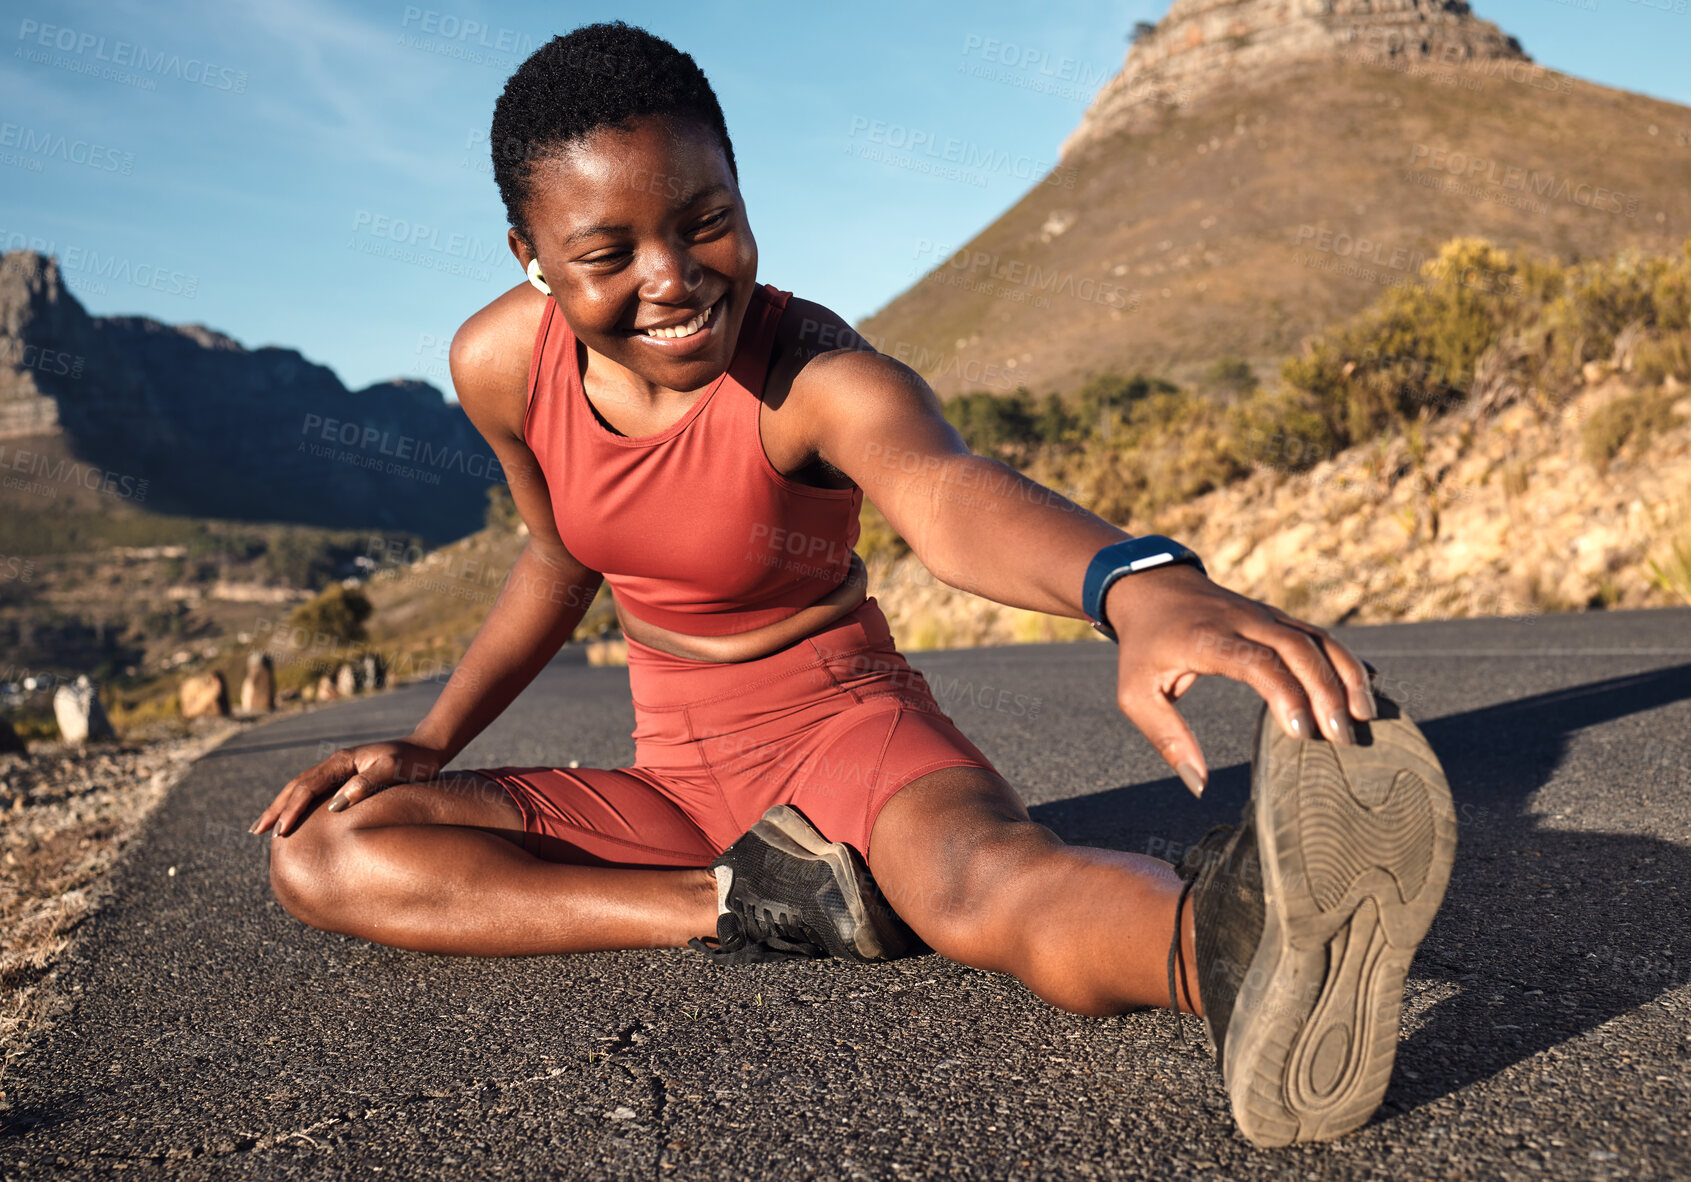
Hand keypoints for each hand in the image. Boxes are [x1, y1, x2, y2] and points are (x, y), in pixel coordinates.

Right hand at [250, 738, 447, 835]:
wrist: (427, 749)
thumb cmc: (412, 761)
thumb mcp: (391, 770)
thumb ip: (366, 784)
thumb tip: (336, 806)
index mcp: (341, 761)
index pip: (307, 786)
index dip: (292, 808)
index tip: (280, 830)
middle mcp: (335, 764)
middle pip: (296, 786)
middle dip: (276, 809)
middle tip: (257, 831)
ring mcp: (338, 770)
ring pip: (302, 789)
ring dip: (282, 807)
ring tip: (265, 827)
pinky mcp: (345, 779)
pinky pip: (314, 793)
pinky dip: (298, 805)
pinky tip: (293, 818)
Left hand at [1103, 563, 1375, 796]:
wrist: (1150, 586)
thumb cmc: (1144, 647)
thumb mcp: (1136, 694)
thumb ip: (1167, 739)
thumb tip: (1199, 786)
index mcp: (1208, 638)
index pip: (1259, 661)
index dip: (1287, 694)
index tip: (1302, 734)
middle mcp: (1243, 621)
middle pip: (1299, 649)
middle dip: (1328, 691)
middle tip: (1343, 738)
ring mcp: (1264, 615)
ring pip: (1317, 638)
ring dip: (1346, 674)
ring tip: (1365, 716)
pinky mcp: (1276, 617)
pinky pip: (1318, 635)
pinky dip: (1344, 658)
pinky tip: (1367, 686)